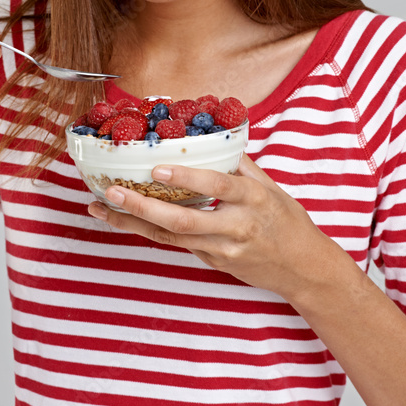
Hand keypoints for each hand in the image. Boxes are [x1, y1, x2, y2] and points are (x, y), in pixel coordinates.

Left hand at [85, 153, 340, 300]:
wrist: (304, 268)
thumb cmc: (288, 222)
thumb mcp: (271, 187)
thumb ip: (240, 164)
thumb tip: (211, 137)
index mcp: (253, 200)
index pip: (217, 186)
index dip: (187, 178)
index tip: (158, 168)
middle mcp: (236, 226)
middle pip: (184, 220)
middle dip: (143, 208)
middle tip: (112, 192)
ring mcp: (223, 250)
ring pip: (171, 237)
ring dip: (133, 224)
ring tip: (102, 208)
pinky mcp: (215, 263)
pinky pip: (178, 245)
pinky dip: (150, 232)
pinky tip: (125, 220)